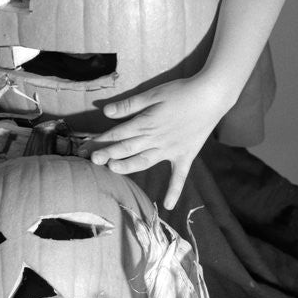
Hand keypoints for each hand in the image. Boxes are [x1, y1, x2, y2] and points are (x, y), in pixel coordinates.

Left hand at [85, 75, 223, 210]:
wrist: (211, 96)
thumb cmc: (180, 92)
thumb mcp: (153, 93)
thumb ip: (129, 105)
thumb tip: (106, 112)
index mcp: (146, 123)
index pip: (118, 133)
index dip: (101, 140)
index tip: (86, 146)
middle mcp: (156, 139)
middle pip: (127, 148)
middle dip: (107, 154)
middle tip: (90, 160)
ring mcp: (171, 150)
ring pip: (145, 161)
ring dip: (128, 166)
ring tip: (112, 170)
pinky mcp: (185, 155)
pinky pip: (180, 176)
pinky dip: (174, 190)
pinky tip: (168, 205)